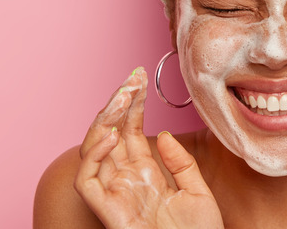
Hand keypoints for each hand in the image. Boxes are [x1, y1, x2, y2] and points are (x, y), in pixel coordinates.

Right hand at [74, 67, 223, 228]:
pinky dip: (92, 156)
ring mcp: (115, 193)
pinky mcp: (107, 210)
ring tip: (121, 100)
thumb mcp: (199, 193)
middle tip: (131, 80)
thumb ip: (181, 163)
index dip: (133, 104)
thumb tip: (164, 134)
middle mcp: (127, 179)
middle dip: (118, 103)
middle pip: (111, 132)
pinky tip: (112, 137)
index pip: (132, 130)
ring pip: (93, 149)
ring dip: (104, 121)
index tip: (139, 78)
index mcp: (146, 172)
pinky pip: (87, 180)